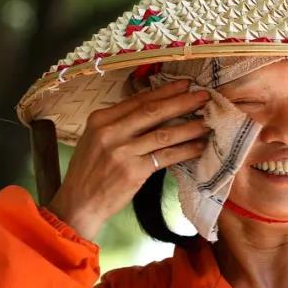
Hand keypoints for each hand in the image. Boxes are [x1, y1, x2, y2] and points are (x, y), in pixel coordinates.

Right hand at [46, 79, 210, 239]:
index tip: (184, 85)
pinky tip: (199, 147)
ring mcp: (122, 152)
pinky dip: (185, 151)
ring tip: (207, 122)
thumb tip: (151, 110)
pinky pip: (166, 157)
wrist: (79, 203)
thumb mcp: (95, 139)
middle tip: (203, 96)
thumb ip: (118, 124)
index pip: (138, 100)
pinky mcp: (133, 172)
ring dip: (189, 127)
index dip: (164, 91)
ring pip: (163, 134)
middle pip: (152, 112)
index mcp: (100, 119)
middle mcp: (110, 132)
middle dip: (181, 102)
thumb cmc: (89, 172)